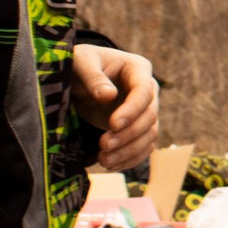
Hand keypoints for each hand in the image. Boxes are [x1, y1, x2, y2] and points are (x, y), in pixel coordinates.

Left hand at [72, 44, 159, 169]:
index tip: (113, 124)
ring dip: (129, 150)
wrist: (77, 78)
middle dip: (128, 134)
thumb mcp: (81, 63)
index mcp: (138, 69)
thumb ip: (93, 77)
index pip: (144, 91)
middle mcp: (148, 90)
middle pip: (150, 117)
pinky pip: (143, 147)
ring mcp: (144, 111)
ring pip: (149, 135)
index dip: (132, 110)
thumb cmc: (79, 64)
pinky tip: (110, 164)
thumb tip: (109, 96)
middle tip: (102, 145)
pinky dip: (129, 159)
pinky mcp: (137, 128)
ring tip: (103, 159)